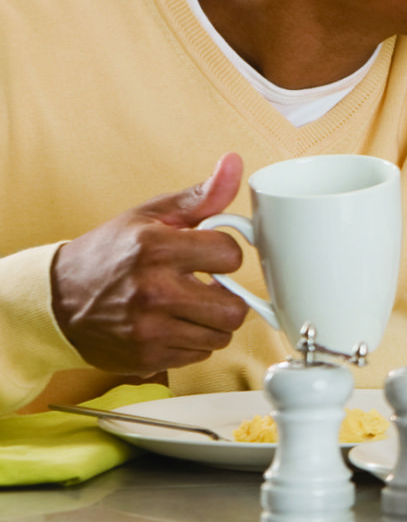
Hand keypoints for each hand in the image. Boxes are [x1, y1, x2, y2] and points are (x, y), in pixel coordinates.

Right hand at [50, 154, 250, 376]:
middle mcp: (153, 292)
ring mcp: (149, 330)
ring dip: (212, 322)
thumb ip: (201, 196)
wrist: (57, 299)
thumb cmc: (109, 253)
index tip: (210, 255)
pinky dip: (193, 341)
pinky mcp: (146, 358)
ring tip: (189, 305)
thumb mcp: (150, 216)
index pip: (232, 256)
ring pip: (221, 335)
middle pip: (234, 308)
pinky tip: (172, 324)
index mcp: (155, 249)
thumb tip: (234, 163)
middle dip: (228, 296)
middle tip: (208, 287)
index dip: (225, 254)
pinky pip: (199, 355)